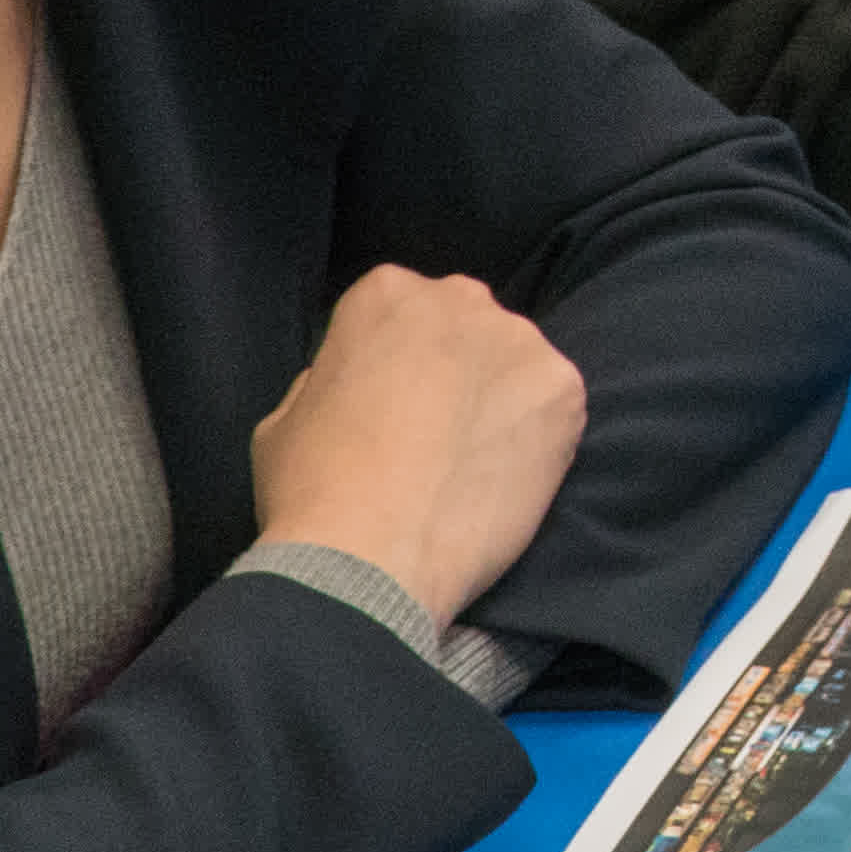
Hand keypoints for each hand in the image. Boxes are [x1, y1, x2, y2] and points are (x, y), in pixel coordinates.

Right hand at [249, 270, 588, 624]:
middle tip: (438, 435)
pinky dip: (537, 442)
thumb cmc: (312, 487)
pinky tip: (505, 482)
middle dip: (456, 370)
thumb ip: (330, 380)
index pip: (401, 313)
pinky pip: (554, 410)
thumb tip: (361, 385)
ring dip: (500, 403)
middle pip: (466, 328)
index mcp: (386, 292)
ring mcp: (520, 342)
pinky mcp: (564, 393)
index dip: (396, 364)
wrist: (369, 559)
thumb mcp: (286, 416)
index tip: (392, 405)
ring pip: (515, 367)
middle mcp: (461, 299)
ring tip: (474, 466)